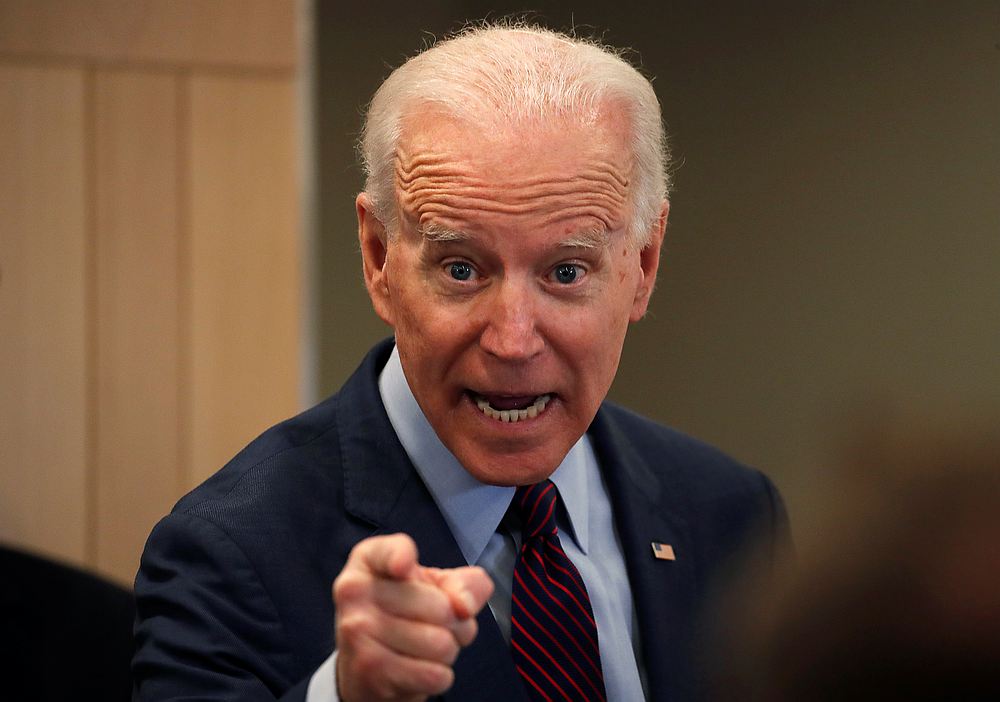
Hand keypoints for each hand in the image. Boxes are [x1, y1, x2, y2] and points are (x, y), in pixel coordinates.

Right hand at [333, 533, 493, 701]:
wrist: (367, 665)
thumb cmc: (404, 613)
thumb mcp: (434, 585)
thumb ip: (464, 584)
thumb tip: (464, 605)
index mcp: (369, 559)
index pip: (389, 552)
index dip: (400, 557)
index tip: (404, 567)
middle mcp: (356, 590)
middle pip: (440, 607)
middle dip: (455, 623)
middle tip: (435, 624)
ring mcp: (358, 630)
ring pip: (440, 644)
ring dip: (447, 651)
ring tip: (426, 647)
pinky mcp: (368, 668)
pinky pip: (434, 675)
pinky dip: (439, 676)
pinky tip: (419, 668)